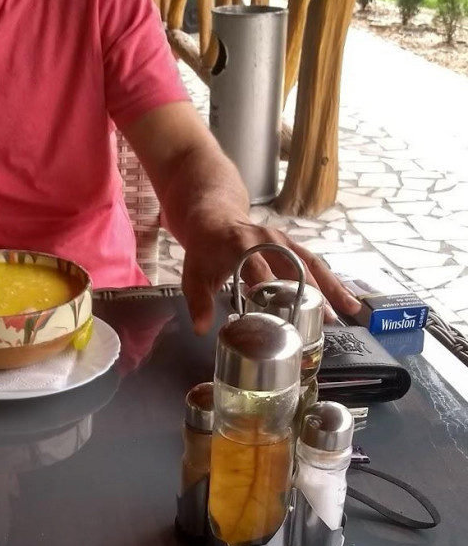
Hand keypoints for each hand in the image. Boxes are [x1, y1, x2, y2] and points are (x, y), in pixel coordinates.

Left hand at [181, 216, 361, 335]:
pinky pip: (315, 263)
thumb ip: (198, 301)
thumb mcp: (193, 273)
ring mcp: (284, 241)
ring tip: (350, 309)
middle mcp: (268, 241)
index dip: (275, 296)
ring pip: (313, 264)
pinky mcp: (292, 245)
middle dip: (313, 295)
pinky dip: (331, 281)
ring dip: (333, 286)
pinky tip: (346, 299)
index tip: (285, 320)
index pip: (262, 273)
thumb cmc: (205, 248)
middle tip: (327, 321)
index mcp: (243, 247)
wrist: (215, 216)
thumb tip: (202, 329)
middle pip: (296, 268)